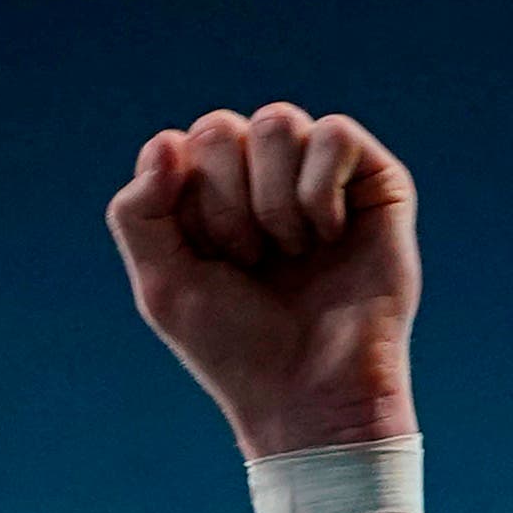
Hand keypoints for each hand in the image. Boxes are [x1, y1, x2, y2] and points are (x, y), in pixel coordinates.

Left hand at [107, 104, 419, 460]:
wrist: (309, 392)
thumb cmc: (235, 346)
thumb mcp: (162, 285)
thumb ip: (137, 212)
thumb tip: (169, 140)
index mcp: (208, 193)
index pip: (177, 147)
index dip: (185, 206)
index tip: (207, 261)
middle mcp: (262, 174)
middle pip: (219, 128)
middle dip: (225, 205)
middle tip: (250, 262)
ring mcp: (318, 173)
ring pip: (277, 121)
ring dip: (272, 202)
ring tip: (292, 254)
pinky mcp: (375, 180)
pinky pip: (334, 133)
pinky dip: (319, 192)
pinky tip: (327, 237)